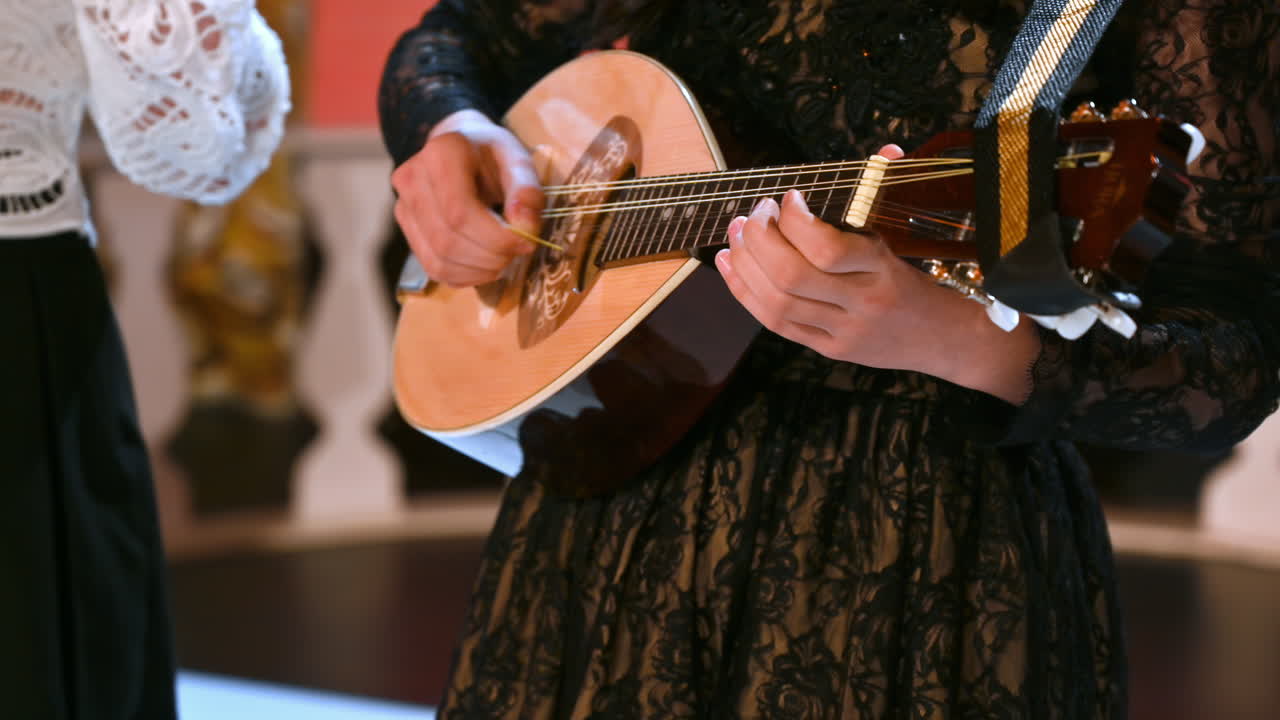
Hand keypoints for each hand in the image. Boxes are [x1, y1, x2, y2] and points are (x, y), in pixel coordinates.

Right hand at [390, 110, 544, 286]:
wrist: (458, 146)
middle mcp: (412, 178)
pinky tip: (484, 266)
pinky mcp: (406, 228)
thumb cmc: (490, 155)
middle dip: (489, 258)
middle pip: (447, 240)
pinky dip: (464, 276)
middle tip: (515, 253)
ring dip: (478, 271)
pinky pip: (432, 267)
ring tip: (502, 259)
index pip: (460, 212)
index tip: (524, 243)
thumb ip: (526, 191)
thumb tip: (524, 227)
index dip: (494, 238)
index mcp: (442, 154)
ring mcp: (403, 205)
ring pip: (438, 260)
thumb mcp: (517, 160)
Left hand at [713, 145, 1039, 403]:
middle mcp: (861, 303)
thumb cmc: (919, 281)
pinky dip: (744, 291)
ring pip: (777, 302)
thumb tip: (887, 148)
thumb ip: (885, 195)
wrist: (945, 340)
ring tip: (736, 233)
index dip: (796, 220)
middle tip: (754, 213)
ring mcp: (842, 331)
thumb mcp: (903, 239)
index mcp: (882, 270)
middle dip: (760, 239)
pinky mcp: (827, 350)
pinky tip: (730, 263)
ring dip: (746, 263)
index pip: (827, 248)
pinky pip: (774, 323)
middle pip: (792, 275)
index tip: (789, 198)